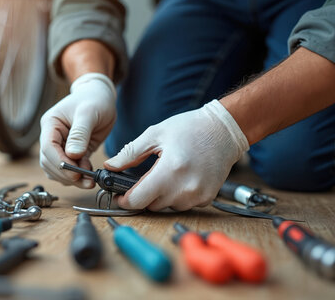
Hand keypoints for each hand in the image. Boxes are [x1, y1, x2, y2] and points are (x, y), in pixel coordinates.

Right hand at [40, 73, 116, 187]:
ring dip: (71, 178)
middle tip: (85, 180)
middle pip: (49, 162)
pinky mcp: (73, 153)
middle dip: (66, 174)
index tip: (75, 172)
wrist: (101, 96)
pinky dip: (77, 176)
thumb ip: (80, 133)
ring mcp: (61, 145)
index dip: (59, 163)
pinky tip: (89, 174)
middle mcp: (52, 136)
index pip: (47, 148)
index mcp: (51, 124)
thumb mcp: (89, 112)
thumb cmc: (94, 99)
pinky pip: (69, 169)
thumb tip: (72, 155)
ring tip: (88, 180)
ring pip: (57, 170)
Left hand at [104, 100, 248, 210]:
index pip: (139, 199)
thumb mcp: (155, 134)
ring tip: (166, 174)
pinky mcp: (207, 198)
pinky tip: (180, 178)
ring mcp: (198, 195)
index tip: (120, 195)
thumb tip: (111, 166)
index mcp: (170, 170)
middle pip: (152, 205)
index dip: (125, 199)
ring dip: (161, 196)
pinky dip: (177, 196)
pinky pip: (183, 205)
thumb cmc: (191, 128)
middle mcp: (185, 188)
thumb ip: (130, 153)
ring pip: (167, 207)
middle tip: (145, 177)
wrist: (223, 130)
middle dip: (144, 194)